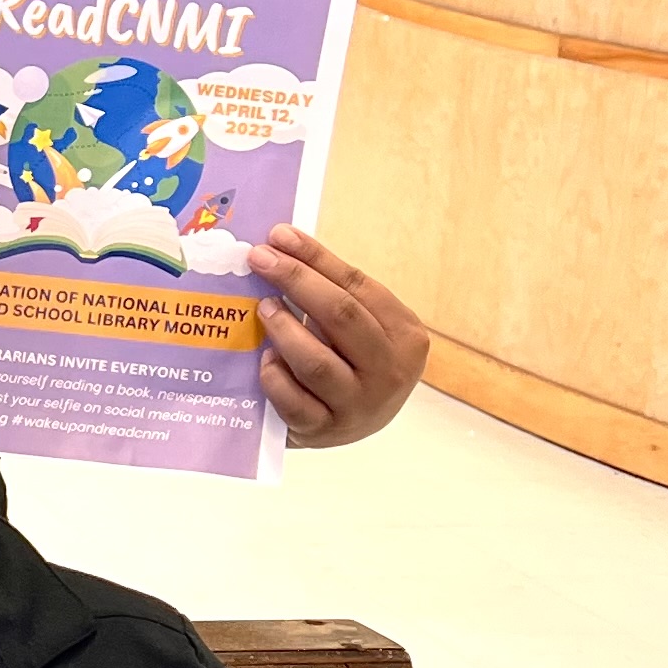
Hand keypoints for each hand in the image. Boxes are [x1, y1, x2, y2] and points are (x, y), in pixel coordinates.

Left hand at [253, 228, 429, 450]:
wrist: (354, 422)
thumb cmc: (353, 360)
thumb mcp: (360, 324)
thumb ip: (332, 289)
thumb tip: (280, 242)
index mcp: (406, 336)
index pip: (358, 286)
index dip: (315, 258)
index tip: (279, 236)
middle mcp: (390, 372)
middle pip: (342, 316)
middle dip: (297, 281)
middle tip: (260, 259)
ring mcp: (359, 406)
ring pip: (317, 362)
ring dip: (284, 329)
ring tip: (263, 308)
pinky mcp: (326, 431)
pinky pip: (293, 402)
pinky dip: (274, 377)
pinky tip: (264, 359)